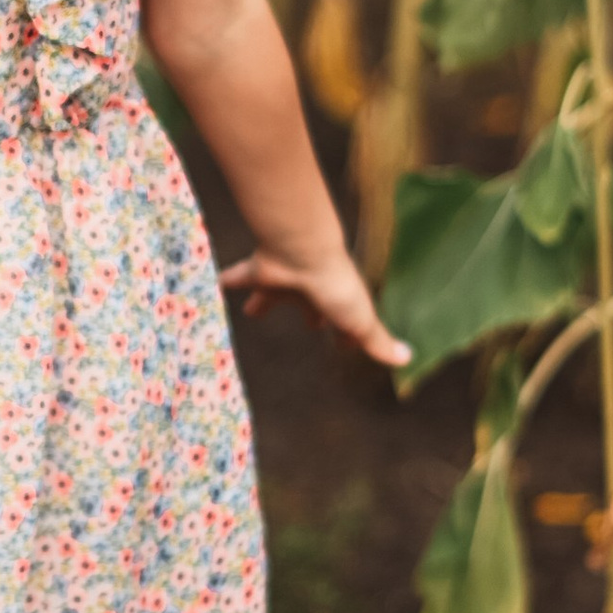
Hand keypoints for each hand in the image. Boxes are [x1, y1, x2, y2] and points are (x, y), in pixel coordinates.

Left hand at [220, 240, 410, 370]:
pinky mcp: (257, 271)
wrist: (305, 253)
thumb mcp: (361, 322)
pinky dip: (221, 281)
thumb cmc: (336, 288)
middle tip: (306, 321)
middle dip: (306, 312)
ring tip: (248, 311)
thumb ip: (377, 342)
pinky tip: (207, 285)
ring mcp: (282, 280)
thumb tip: (405, 359)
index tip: (342, 342)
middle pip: (306, 304)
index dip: (343, 332)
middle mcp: (307, 290)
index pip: (341, 320)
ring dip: (260, 301)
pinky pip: (233, 277)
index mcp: (332, 303)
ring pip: (270, 292)